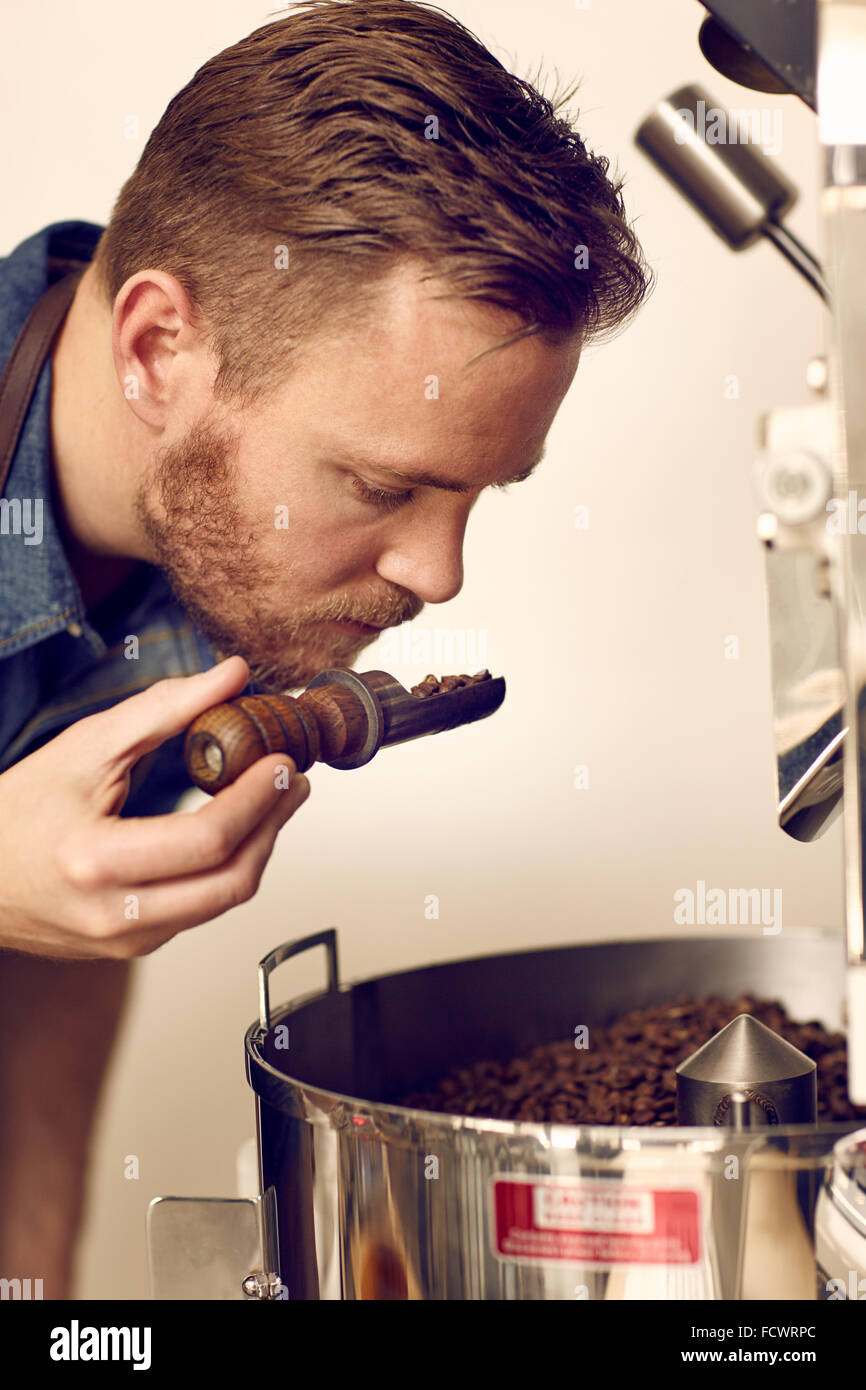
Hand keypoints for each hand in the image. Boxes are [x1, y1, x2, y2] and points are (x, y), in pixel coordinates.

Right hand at [0, 656, 309, 958]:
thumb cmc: (19, 810)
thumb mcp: (85, 747)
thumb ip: (163, 708)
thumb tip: (233, 674)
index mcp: (95, 861)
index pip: (207, 841)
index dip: (255, 800)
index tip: (280, 761)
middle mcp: (113, 914)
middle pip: (230, 881)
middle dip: (274, 825)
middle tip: (293, 781)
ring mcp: (125, 940)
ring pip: (223, 901)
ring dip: (260, 848)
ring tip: (275, 800)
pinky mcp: (133, 947)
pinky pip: (200, 910)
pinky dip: (228, 868)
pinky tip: (237, 831)